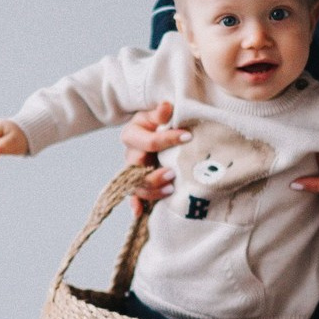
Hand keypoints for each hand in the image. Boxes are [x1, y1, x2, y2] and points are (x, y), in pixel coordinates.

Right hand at [119, 100, 191, 215]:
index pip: (149, 141)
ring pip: (136, 185)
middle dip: (154, 174)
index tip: (188, 136)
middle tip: (173, 174)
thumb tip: (166, 106)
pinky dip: (136, 205)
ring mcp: (133, 171)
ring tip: (170, 189)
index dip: (168, 139)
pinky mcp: (138, 182)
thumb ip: (161, 113)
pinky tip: (139, 212)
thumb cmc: (158, 121)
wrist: (153, 129)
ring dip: (151, 189)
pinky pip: (135, 196)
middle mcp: (130, 154)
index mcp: (132, 134)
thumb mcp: (158, 113)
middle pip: (136, 168)